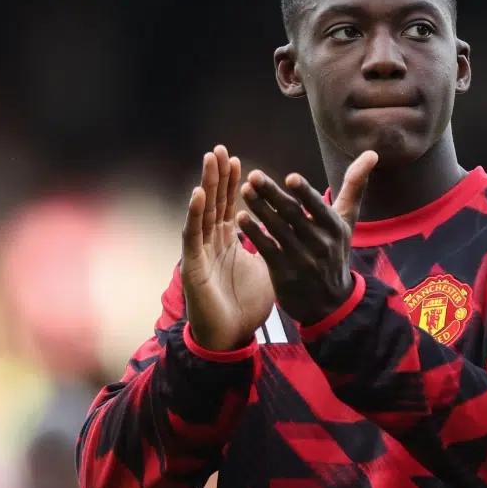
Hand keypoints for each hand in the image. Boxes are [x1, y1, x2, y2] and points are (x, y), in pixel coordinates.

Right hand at [180, 145, 275, 351]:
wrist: (231, 337)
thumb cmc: (246, 305)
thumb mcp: (267, 270)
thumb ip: (274, 248)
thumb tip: (293, 235)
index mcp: (229, 242)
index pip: (230, 206)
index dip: (235, 185)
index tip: (242, 162)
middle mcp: (212, 242)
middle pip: (214, 202)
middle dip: (217, 175)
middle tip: (221, 149)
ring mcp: (201, 252)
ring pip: (202, 212)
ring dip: (205, 184)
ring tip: (209, 160)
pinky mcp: (193, 264)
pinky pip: (193, 235)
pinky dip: (194, 213)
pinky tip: (198, 194)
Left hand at [236, 151, 378, 325]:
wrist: (330, 302)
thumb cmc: (336, 252)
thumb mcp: (348, 221)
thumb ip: (355, 186)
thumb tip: (372, 153)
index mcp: (335, 228)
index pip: (319, 207)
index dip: (305, 193)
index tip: (290, 177)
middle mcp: (320, 244)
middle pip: (293, 215)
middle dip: (273, 194)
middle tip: (254, 175)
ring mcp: (302, 260)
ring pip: (278, 230)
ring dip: (260, 209)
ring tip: (245, 190)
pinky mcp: (285, 273)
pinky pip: (267, 249)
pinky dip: (254, 234)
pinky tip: (242, 218)